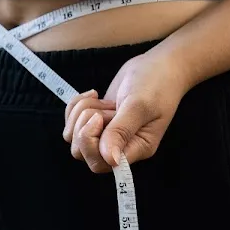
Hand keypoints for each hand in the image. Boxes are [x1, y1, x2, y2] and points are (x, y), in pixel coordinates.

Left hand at [63, 49, 190, 172]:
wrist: (157, 66)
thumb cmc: (156, 84)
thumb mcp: (139, 106)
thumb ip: (121, 131)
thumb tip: (109, 159)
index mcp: (135, 148)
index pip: (100, 163)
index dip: (90, 143)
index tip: (99, 118)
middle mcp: (119, 146)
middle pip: (81, 152)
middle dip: (83, 126)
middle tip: (104, 109)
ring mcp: (106, 134)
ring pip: (73, 136)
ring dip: (80, 114)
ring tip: (102, 102)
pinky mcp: (96, 121)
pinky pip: (72, 121)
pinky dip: (76, 106)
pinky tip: (95, 95)